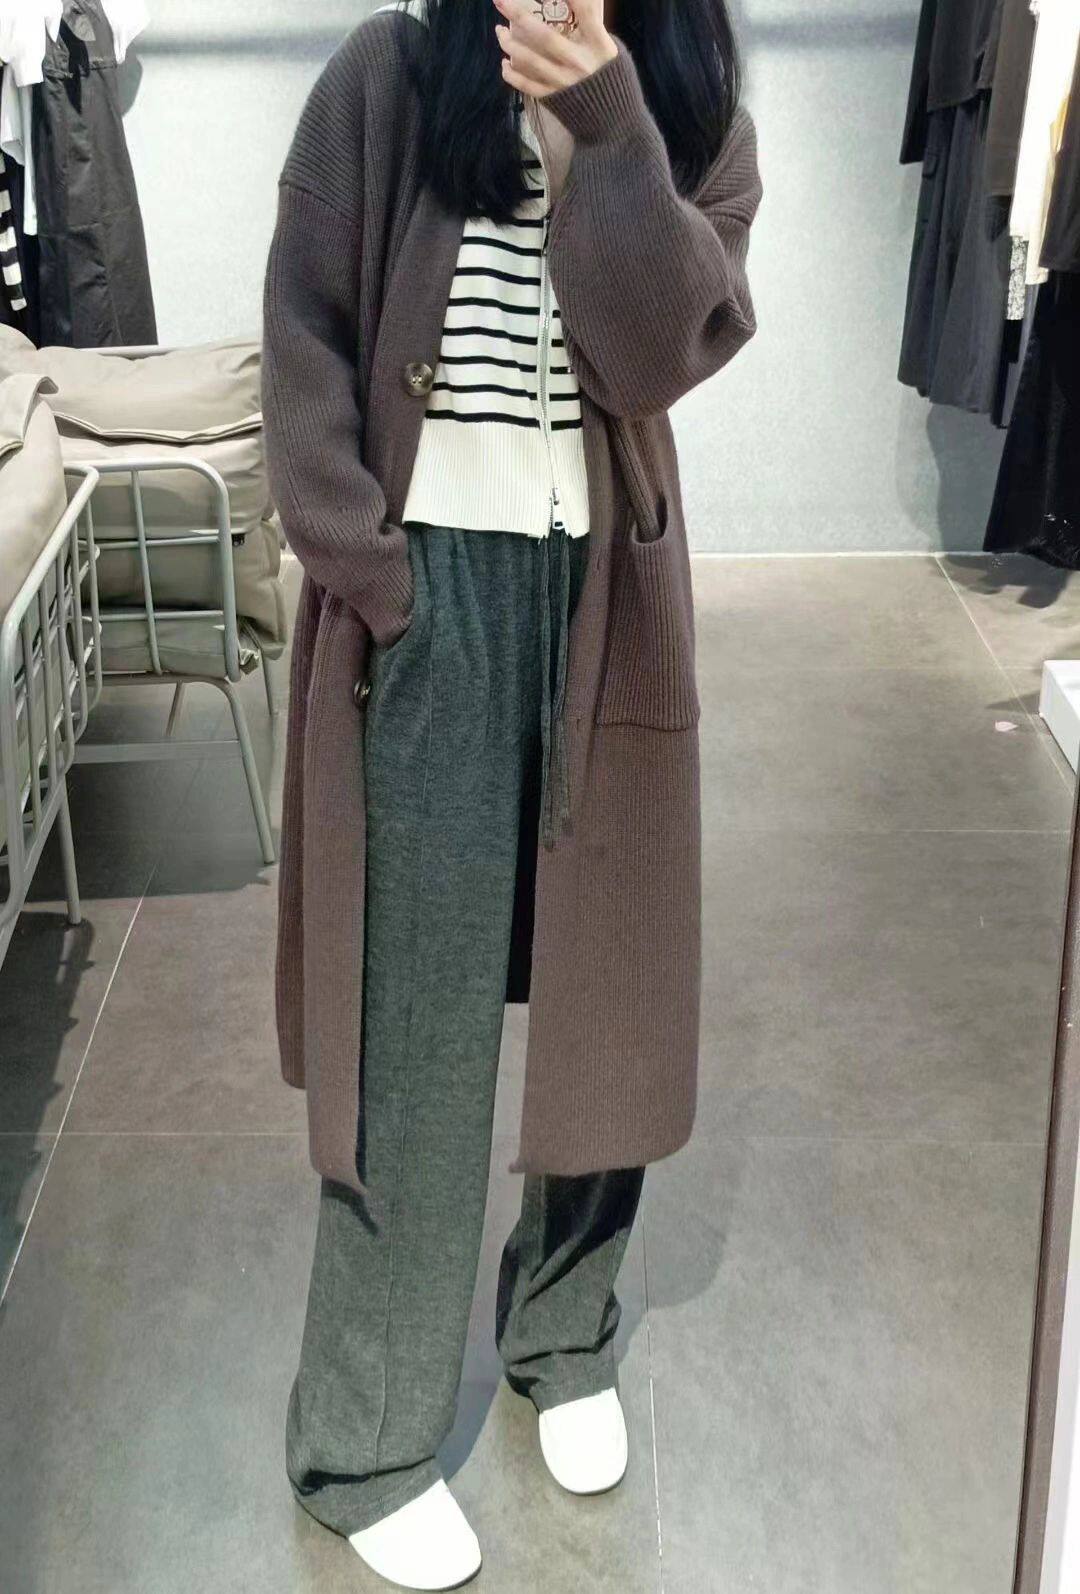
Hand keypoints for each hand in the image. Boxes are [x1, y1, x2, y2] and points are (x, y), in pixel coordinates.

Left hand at [493, 0, 618, 98]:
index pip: (585, 11)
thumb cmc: (610, 76)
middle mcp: (581, 63)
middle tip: (499, 0)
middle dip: (519, 16)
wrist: (613, 120)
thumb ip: (592, 25)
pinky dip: (512, 75)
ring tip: (499, 31)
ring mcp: (565, 82)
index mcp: (599, 45)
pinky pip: (528, 86)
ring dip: (509, 44)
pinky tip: (505, 64)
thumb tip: (574, 3)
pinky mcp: (555, 99)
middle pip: (545, 36)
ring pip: (531, 61)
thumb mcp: (608, 48)